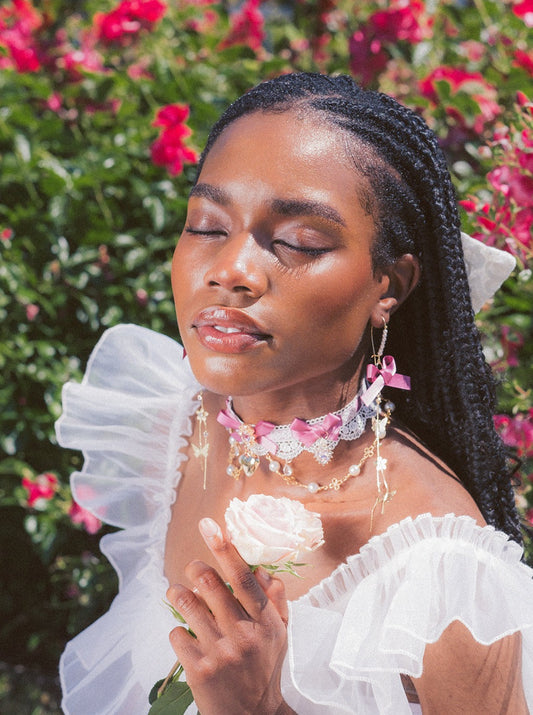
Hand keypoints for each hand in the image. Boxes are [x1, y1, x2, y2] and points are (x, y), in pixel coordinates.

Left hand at [167, 517, 291, 714]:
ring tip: (178, 593)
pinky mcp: (199, 670)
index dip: (226, 548)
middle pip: (210, 584)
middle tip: (192, 568)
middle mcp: (245, 635)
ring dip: (178, 594)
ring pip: (187, 605)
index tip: (211, 526)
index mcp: (266, 622)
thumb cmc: (264, 669)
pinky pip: (176, 634)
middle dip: (195, 569)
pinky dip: (177, 630)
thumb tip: (266, 570)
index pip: (244, 576)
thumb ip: (276, 601)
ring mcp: (221, 653)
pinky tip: (186, 636)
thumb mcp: (280, 636)